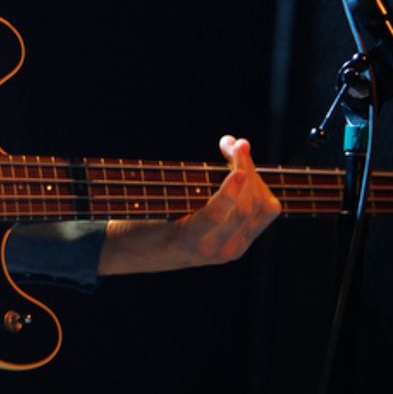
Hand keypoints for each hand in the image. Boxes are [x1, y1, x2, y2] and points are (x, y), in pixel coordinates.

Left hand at [98, 135, 280, 274]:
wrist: (125, 249)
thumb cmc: (160, 220)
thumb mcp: (197, 208)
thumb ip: (218, 186)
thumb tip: (238, 144)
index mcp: (238, 242)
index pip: (267, 206)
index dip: (259, 174)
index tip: (241, 148)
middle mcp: (231, 249)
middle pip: (258, 202)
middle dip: (249, 167)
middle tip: (233, 145)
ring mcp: (212, 249)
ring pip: (244, 206)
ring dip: (242, 171)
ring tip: (231, 149)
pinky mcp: (189, 242)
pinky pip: (217, 214)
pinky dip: (229, 192)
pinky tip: (234, 173)